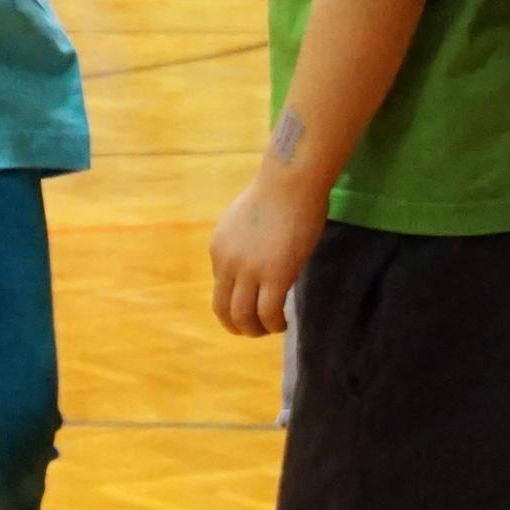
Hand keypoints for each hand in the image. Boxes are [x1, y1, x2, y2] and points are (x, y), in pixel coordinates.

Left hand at [210, 168, 323, 335]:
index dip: (237, 300)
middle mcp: (226, 262)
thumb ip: (244, 243)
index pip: (220, 286)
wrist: (291, 180)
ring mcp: (249, 270)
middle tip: (256, 329)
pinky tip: (284, 323)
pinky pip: (268, 313)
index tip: (255, 303)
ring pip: (243, 317)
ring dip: (256, 330)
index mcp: (218, 248)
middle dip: (238, 326)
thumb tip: (257, 260)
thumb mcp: (246, 221)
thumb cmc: (278, 192)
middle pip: (223, 309)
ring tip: (272, 328)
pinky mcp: (274, 275)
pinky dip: (274, 324)